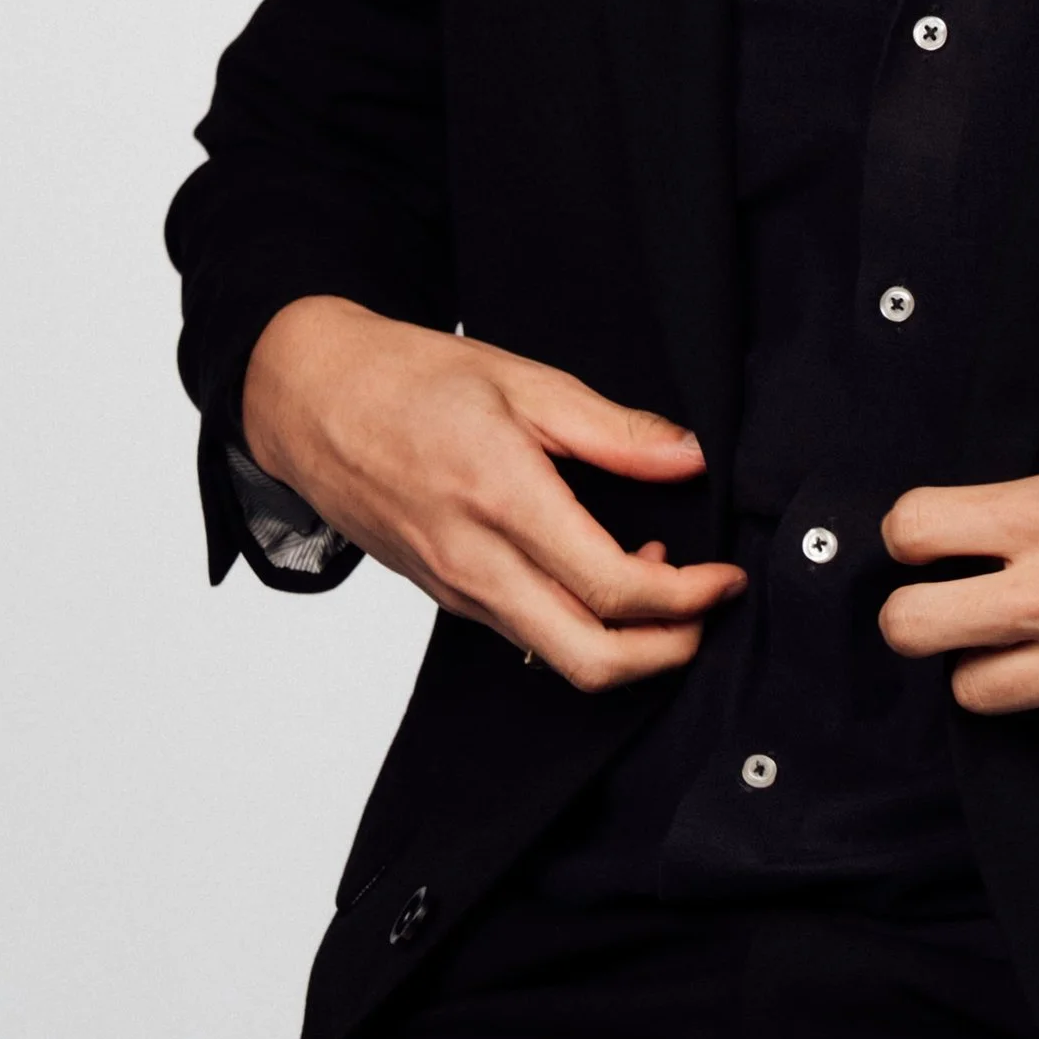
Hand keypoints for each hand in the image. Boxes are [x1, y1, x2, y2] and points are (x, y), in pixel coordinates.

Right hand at [240, 296, 744, 689]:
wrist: (312, 401)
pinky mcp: (443, 596)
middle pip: (588, 659)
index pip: (612, 586)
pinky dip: (578, 626)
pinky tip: (600, 573)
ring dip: (624, 643)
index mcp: (502, 497)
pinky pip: (523, 635)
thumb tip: (688, 458)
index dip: (687, 597)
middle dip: (665, 653)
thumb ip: (613, 429)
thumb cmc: (411, 379)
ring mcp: (455, 588)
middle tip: (706, 612)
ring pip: (556, 657)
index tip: (726, 578)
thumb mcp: (524, 378)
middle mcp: (475, 561)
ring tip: (660, 577)